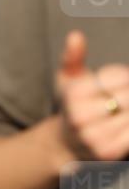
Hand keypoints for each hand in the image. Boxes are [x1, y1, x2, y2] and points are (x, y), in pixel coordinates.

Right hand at [58, 31, 128, 161]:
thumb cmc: (73, 106)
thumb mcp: (68, 81)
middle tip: (122, 97)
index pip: (119, 77)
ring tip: (120, 109)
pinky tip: (122, 121)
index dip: (125, 78)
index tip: (122, 81)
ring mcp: (93, 136)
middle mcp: (80, 116)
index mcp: (73, 94)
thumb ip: (72, 58)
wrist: (66, 145)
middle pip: (127, 96)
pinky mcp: (107, 151)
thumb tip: (75, 36)